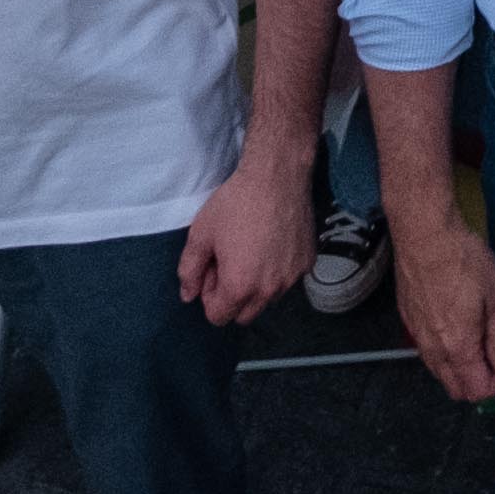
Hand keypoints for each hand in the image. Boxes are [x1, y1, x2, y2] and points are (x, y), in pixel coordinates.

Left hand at [176, 151, 315, 325]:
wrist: (277, 176)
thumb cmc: (236, 203)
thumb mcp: (201, 234)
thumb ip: (190, 270)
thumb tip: (188, 295)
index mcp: (239, 286)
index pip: (218, 317)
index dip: (208, 296)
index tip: (212, 270)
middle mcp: (269, 290)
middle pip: (244, 315)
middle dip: (232, 298)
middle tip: (229, 263)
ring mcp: (291, 278)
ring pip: (267, 299)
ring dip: (256, 286)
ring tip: (250, 251)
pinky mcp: (307, 263)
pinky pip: (287, 279)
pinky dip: (277, 270)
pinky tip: (272, 242)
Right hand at [389, 211, 494, 402]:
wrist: (424, 232)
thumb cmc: (463, 260)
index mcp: (458, 346)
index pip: (478, 389)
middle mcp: (433, 348)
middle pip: (455, 388)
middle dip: (480, 383)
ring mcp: (416, 334)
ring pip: (439, 371)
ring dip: (461, 370)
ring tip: (481, 343)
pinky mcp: (407, 318)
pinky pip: (427, 352)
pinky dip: (445, 353)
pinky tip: (457, 329)